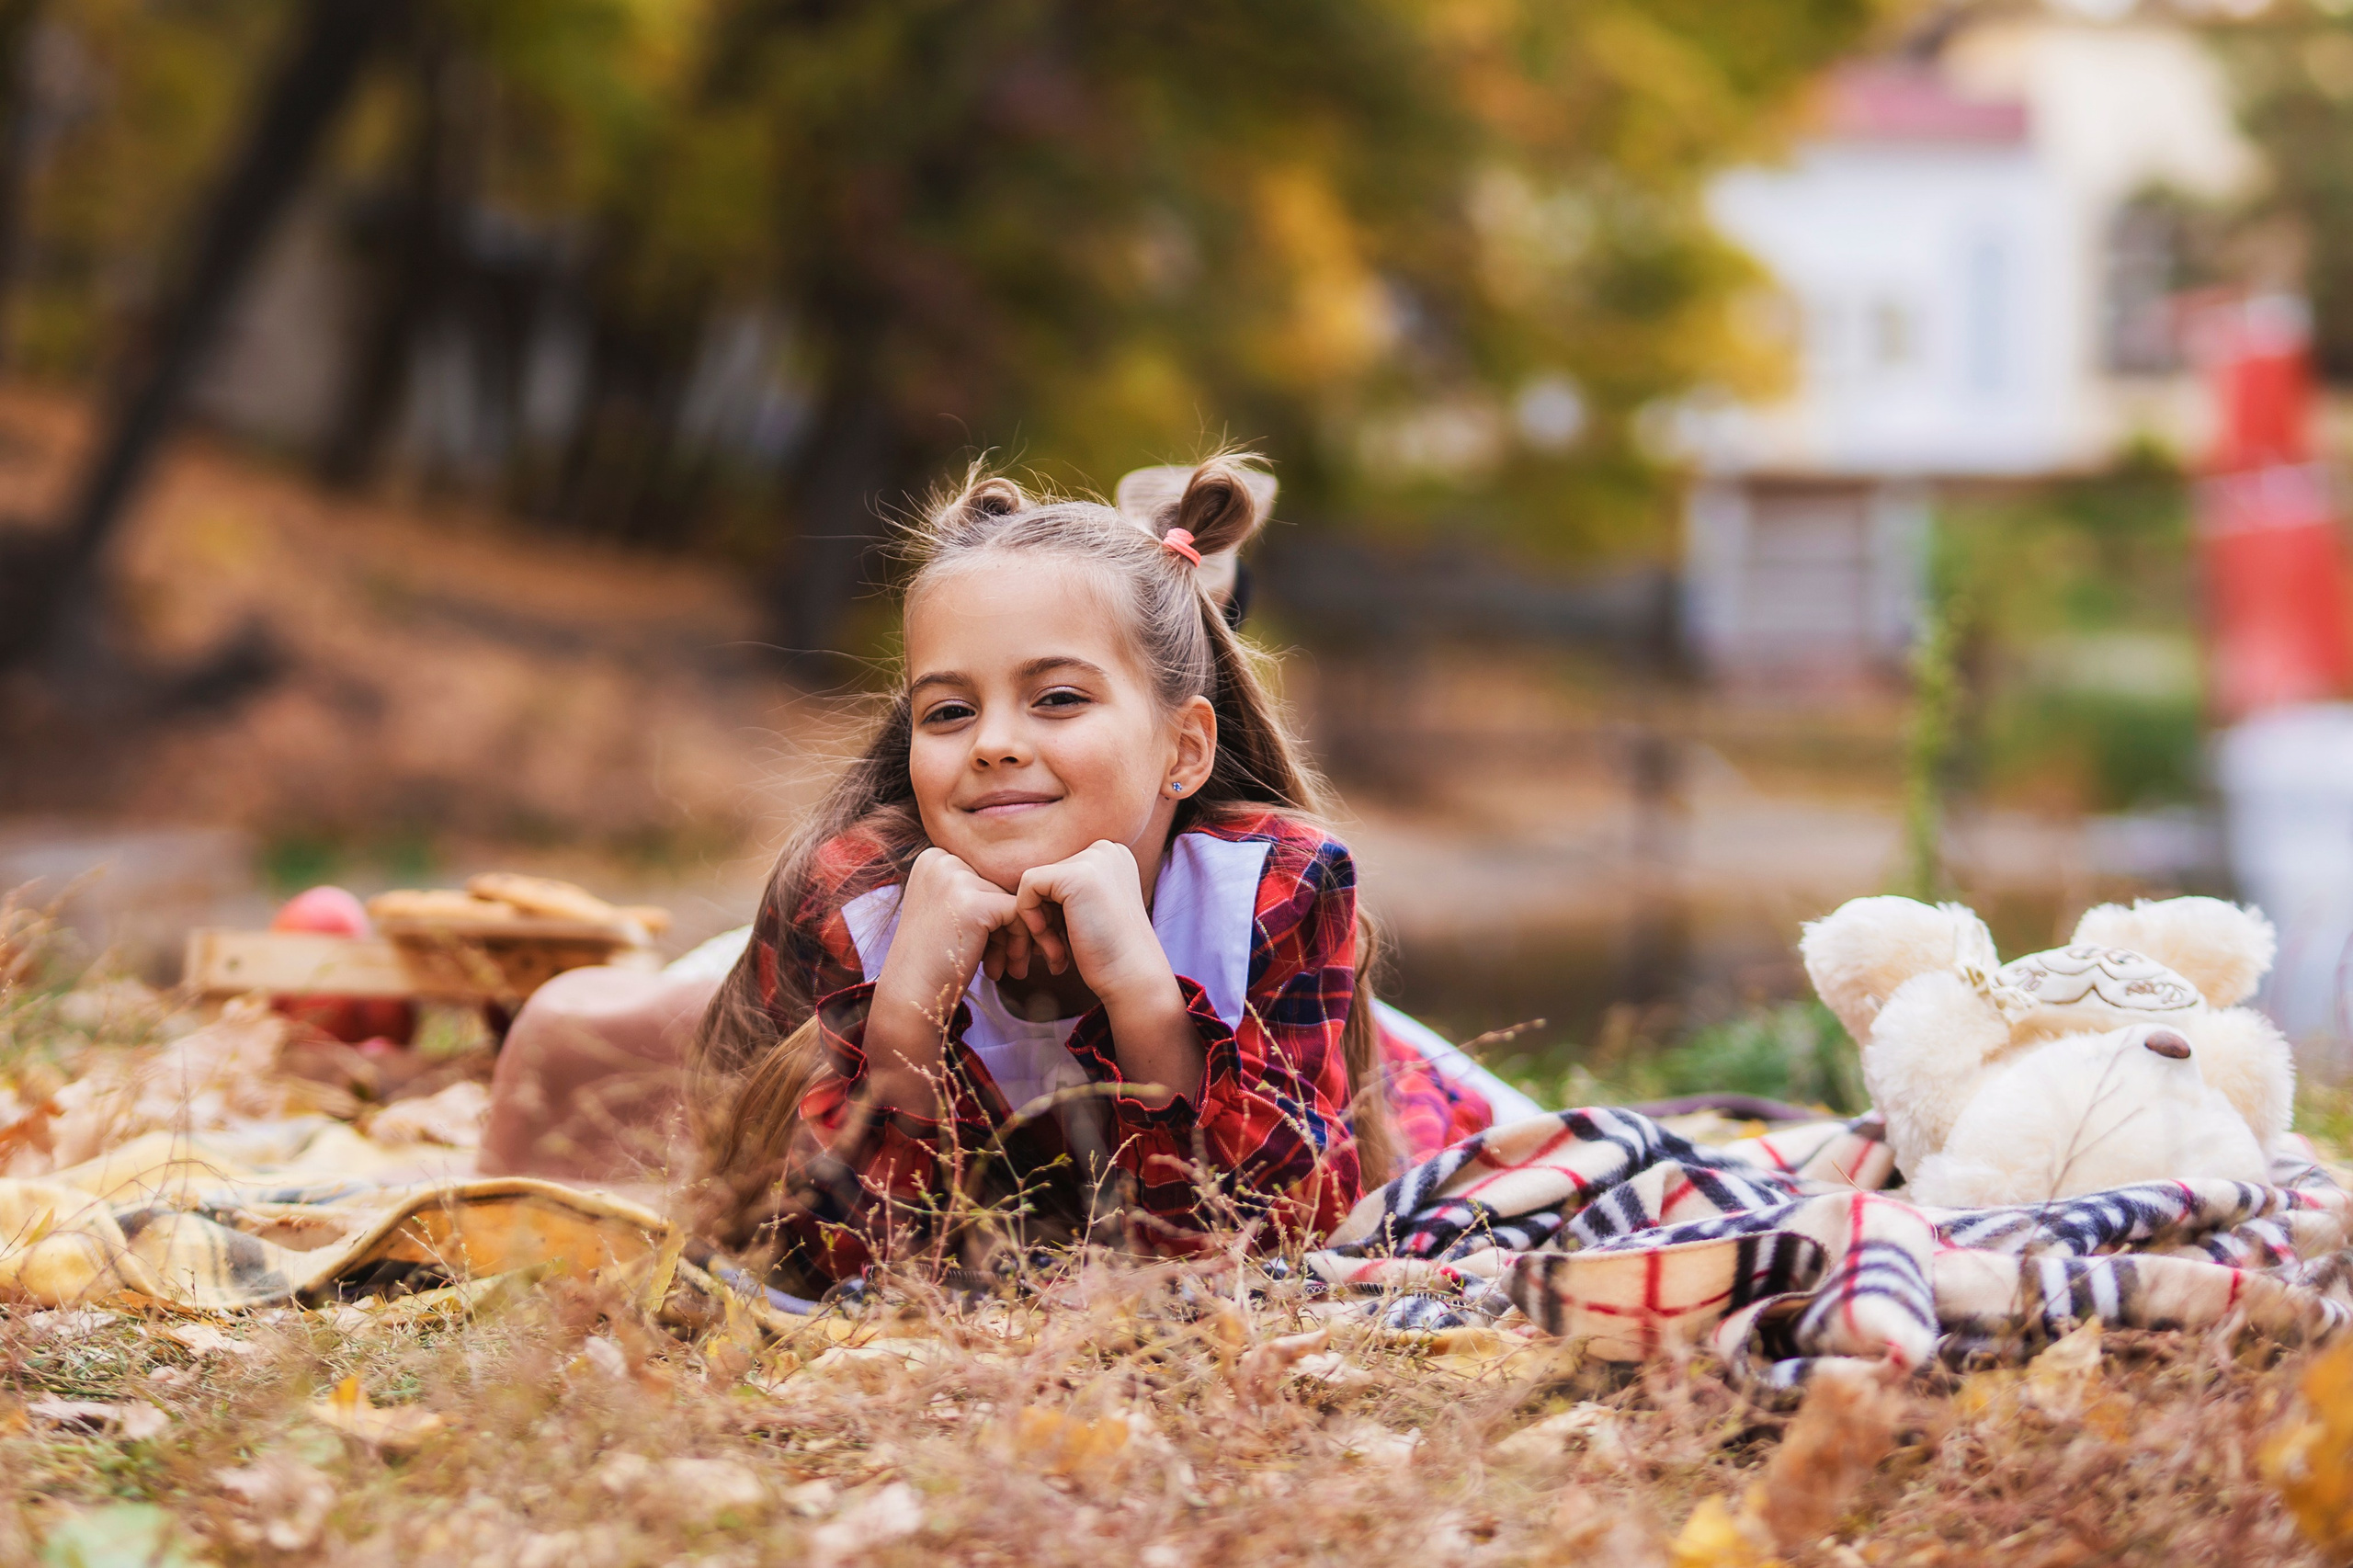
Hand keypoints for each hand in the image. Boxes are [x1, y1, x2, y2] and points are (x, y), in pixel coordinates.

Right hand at [865, 848, 1018, 1105]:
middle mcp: (943, 860)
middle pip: (1000, 888)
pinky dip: (1019, 944)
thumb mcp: (949, 913)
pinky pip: (1019, 915)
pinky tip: (1000, 971)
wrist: (909, 997)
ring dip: (1015, 939)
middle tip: (1002, 964)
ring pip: (1013, 902)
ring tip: (1004, 970)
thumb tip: (1027, 889)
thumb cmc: (932, 962)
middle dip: (1005, 929)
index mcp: (934, 858)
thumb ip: (977, 892)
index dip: (993, 915)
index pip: (985, 877)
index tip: (990, 948)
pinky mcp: (976, 903)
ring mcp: (958, 879)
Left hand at [1009, 841, 1166, 1007]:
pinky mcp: (1076, 874)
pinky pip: (1028, 885)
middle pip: (1046, 878)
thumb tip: (1026, 884)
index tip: (1066, 943)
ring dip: (1039, 924)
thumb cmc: (1109, 955)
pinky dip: (1030, 918)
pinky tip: (1053, 944)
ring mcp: (1094, 859)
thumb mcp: (1089, 911)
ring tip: (1057, 955)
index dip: (1054, 913)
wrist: (1133, 979)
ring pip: (1035, 883)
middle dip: (1045, 919)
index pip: (1059, 876)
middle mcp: (1106, 850)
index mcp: (1112, 856)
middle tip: (1059, 954)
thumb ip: (1065, 892)